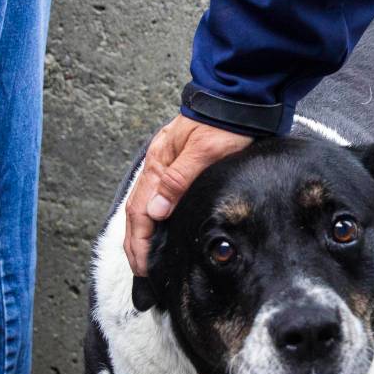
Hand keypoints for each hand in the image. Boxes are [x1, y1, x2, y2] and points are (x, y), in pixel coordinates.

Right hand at [125, 115, 253, 275]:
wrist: (237, 102)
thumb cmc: (224, 126)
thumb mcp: (203, 153)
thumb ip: (178, 180)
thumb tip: (156, 211)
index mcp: (159, 165)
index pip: (141, 211)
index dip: (139, 241)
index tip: (142, 266)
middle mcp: (158, 166)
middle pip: (138, 212)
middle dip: (135, 243)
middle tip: (140, 271)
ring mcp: (166, 165)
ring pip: (145, 205)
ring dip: (142, 233)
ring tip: (143, 256)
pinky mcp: (179, 166)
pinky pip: (158, 197)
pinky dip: (153, 218)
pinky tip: (158, 228)